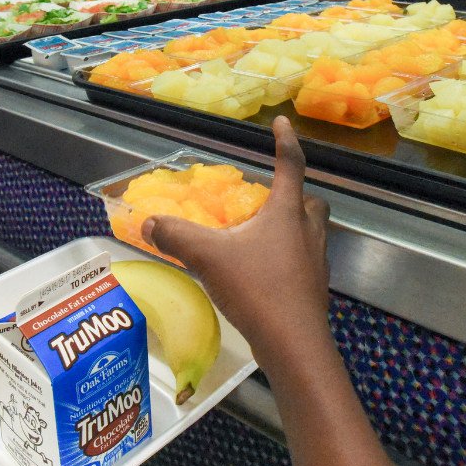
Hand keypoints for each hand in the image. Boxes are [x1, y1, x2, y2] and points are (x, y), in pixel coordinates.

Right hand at [142, 117, 331, 374]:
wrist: (294, 343)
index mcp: (287, 213)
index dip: (286, 142)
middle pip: (311, 201)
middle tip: (272, 198)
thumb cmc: (257, 289)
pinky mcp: (314, 290)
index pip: (290, 166)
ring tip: (263, 236)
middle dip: (296, 194)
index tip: (283, 123)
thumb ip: (177, 237)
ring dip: (292, 228)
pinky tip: (265, 272)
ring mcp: (316, 262)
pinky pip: (305, 262)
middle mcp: (308, 232)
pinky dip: (289, 258)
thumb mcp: (209, 258)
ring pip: (311, 232)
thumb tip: (148, 221)